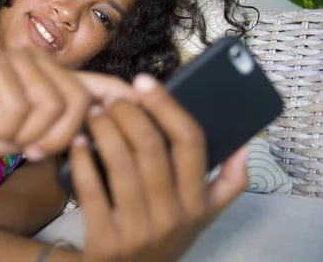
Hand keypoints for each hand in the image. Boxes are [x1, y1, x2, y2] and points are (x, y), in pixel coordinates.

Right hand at [0, 49, 134, 156]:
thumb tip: (90, 136)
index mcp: (55, 81)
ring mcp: (20, 60)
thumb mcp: (25, 137)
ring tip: (12, 140)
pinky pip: (19, 103)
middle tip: (36, 153)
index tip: (146, 106)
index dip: (125, 95)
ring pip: (51, 102)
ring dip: (31, 134)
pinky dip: (9, 127)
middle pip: (78, 100)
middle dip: (61, 136)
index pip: (100, 84)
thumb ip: (55, 133)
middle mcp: (43, 64)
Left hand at [70, 74, 248, 261]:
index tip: (143, 81)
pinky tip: (78, 142)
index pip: (191, 141)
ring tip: (94, 113)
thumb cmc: (165, 234)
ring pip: (120, 162)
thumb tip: (245, 144)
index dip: (166, 105)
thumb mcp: (203, 216)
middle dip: (127, 113)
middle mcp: (174, 216)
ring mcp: (139, 230)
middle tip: (111, 99)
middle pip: (151, 146)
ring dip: (103, 129)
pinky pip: (91, 189)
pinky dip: (81, 160)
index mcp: (199, 203)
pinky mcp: (106, 240)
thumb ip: (228, 183)